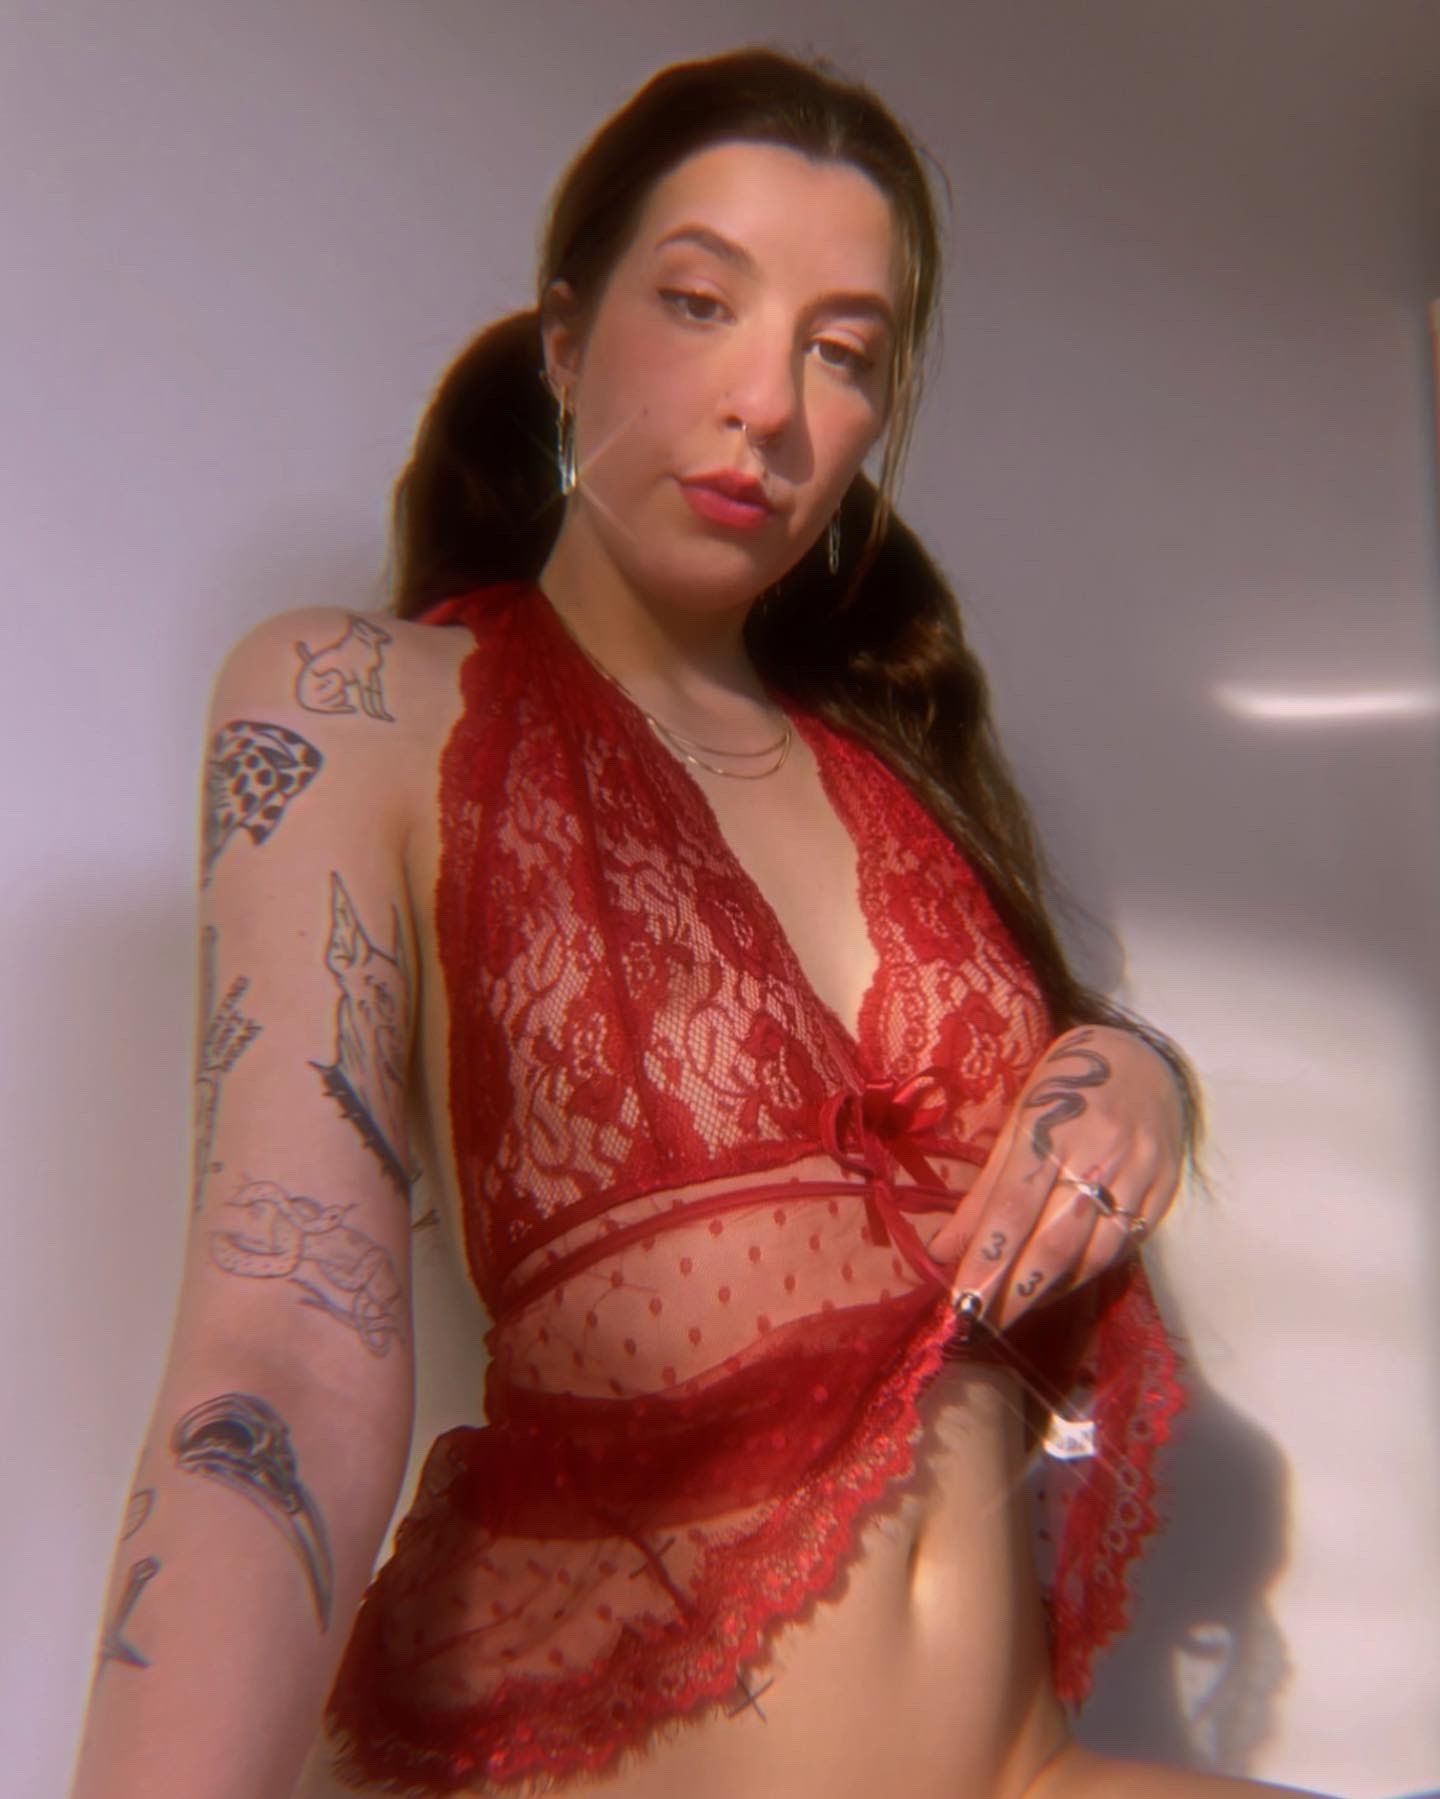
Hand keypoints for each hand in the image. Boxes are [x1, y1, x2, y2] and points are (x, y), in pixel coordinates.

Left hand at [928, 1025, 1184, 1335]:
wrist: (1140, 1057)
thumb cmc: (1063, 1086)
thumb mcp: (1016, 1122)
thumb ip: (984, 1190)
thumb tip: (943, 1249)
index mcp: (1048, 1130)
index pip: (1012, 1209)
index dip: (987, 1260)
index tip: (961, 1303)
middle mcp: (1097, 1155)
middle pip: (1054, 1241)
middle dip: (1016, 1290)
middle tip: (983, 1322)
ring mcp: (1137, 1174)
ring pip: (1094, 1253)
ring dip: (1052, 1289)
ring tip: (1017, 1306)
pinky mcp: (1164, 1190)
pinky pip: (1126, 1246)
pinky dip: (1089, 1272)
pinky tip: (1061, 1283)